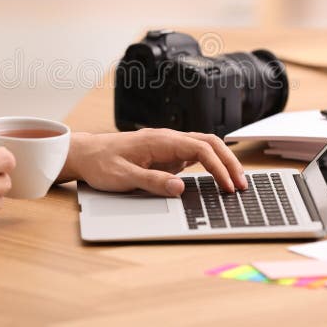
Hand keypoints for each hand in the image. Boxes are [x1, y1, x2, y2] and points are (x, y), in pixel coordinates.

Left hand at [59, 129, 246, 196]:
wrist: (85, 154)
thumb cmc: (101, 163)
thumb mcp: (123, 177)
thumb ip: (152, 182)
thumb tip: (180, 187)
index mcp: (161, 140)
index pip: (200, 149)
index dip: (218, 168)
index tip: (227, 187)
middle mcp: (168, 138)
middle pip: (210, 143)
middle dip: (229, 162)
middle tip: (241, 185)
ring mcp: (168, 145)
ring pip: (205, 146)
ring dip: (222, 162)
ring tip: (235, 182)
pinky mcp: (166, 153)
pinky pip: (195, 154)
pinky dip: (211, 163)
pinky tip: (217, 177)